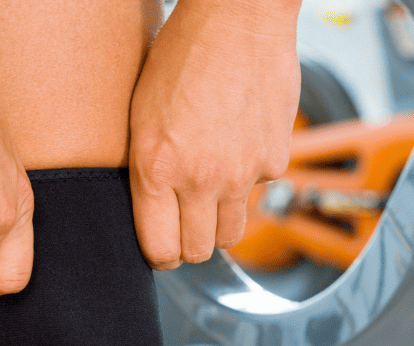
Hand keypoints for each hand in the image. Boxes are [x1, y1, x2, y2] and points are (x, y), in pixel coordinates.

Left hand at [128, 0, 300, 269]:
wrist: (239, 17)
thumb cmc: (180, 56)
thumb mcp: (139, 116)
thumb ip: (146, 170)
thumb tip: (150, 216)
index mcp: (157, 168)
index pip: (160, 250)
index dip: (159, 255)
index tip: (160, 247)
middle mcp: (200, 179)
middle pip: (197, 251)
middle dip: (188, 244)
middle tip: (183, 224)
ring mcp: (241, 173)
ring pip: (232, 235)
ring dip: (218, 223)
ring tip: (209, 192)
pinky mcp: (274, 161)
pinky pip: (257, 193)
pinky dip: (247, 182)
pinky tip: (236, 147)